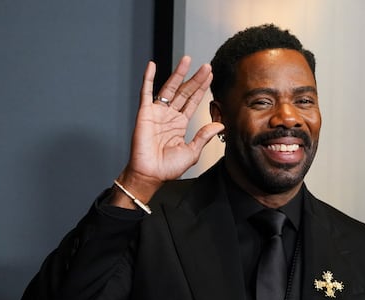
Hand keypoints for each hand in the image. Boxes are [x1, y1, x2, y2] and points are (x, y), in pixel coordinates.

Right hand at [113, 57, 223, 206]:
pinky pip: (146, 92)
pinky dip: (148, 78)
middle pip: (184, 92)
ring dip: (178, 74)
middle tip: (206, 66)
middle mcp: (169, 116)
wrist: (150, 174)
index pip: (193, 102)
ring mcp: (157, 113)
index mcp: (180, 124)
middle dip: (195, 79)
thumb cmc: (167, 168)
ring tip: (187, 60)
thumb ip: (204, 136)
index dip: (201, 89)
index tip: (210, 76)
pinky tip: (152, 65)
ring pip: (169, 88)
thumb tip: (219, 124)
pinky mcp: (145, 113)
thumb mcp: (192, 152)